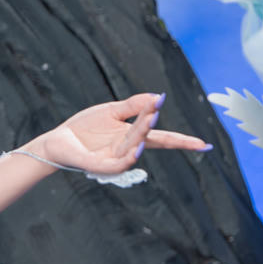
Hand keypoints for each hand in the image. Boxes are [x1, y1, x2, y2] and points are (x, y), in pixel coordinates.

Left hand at [31, 92, 211, 174]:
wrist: (57, 140)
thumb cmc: (84, 127)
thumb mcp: (111, 110)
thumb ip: (133, 105)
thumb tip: (157, 97)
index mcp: (132, 137)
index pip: (162, 139)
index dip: (183, 142)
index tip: (204, 145)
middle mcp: (127, 150)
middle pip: (147, 138)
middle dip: (151, 124)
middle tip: (154, 109)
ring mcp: (115, 160)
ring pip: (135, 149)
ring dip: (142, 136)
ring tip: (148, 120)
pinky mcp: (101, 166)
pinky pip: (119, 164)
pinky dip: (130, 157)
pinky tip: (136, 147)